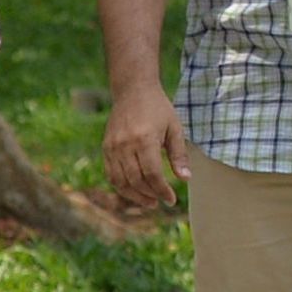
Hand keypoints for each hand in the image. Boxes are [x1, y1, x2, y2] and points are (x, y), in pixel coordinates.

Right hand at [103, 84, 193, 209]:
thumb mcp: (174, 128)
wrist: (133, 90)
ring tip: (149, 201)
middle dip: (150, 195)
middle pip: (136, 180)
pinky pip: (111, 174)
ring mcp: (112, 147)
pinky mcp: (106, 147)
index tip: (172, 199)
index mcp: (144, 139)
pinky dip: (121, 186)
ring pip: (120, 181)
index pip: (152, 174)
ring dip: (135, 195)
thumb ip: (179, 154)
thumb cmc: (158, 108)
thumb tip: (185, 179)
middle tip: (161, 201)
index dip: (162, 190)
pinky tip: (134, 191)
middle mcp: (125, 144)